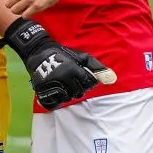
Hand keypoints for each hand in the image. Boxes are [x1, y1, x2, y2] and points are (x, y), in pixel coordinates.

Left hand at [0, 0, 59, 15]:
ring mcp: (30, 0)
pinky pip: (25, 15)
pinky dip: (25, 15)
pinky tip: (28, 11)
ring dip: (17, 10)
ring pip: (14, 10)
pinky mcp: (37, 7)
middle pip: (8, 4)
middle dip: (11, 4)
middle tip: (16, 3)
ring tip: (22, 8)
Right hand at [0, 18, 116, 110]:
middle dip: (78, 88)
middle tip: (72, 80)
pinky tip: (57, 94)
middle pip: (79, 92)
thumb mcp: (82, 57)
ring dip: (68, 93)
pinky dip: (56, 101)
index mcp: (73, 70)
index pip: (89, 84)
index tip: (81, 75)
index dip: (88, 81)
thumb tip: (113, 80)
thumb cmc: (64, 53)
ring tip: (64, 85)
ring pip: (67, 98)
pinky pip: (53, 103)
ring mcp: (51, 84)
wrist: (39, 50)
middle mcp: (62, 78)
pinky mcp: (41, 89)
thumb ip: (97, 68)